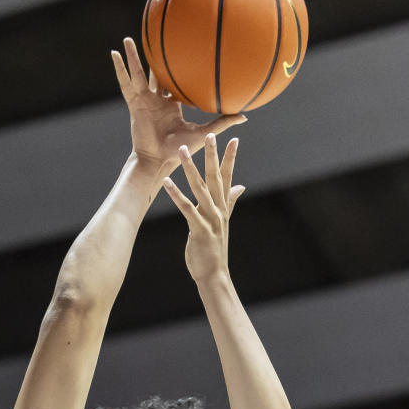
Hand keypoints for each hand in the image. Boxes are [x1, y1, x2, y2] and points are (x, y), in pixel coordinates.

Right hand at [111, 36, 244, 174]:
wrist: (160, 160)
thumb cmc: (181, 149)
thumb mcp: (204, 131)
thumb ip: (223, 122)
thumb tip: (246, 116)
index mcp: (172, 105)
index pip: (175, 83)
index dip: (177, 70)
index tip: (182, 52)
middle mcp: (157, 100)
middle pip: (155, 73)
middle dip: (153, 58)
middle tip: (154, 39)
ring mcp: (145, 101)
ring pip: (138, 74)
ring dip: (132, 57)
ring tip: (126, 40)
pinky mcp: (135, 103)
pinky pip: (126, 83)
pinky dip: (120, 69)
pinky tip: (114, 54)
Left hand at [162, 135, 244, 282]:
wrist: (214, 273)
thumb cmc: (214, 248)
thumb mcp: (223, 222)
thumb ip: (230, 202)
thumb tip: (241, 186)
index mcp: (224, 207)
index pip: (228, 177)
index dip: (230, 158)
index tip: (234, 139)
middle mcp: (219, 210)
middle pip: (216, 178)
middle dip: (213, 156)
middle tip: (210, 134)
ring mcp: (211, 219)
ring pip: (200, 189)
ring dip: (190, 169)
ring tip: (182, 151)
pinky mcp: (199, 230)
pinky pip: (186, 208)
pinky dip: (176, 195)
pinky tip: (167, 182)